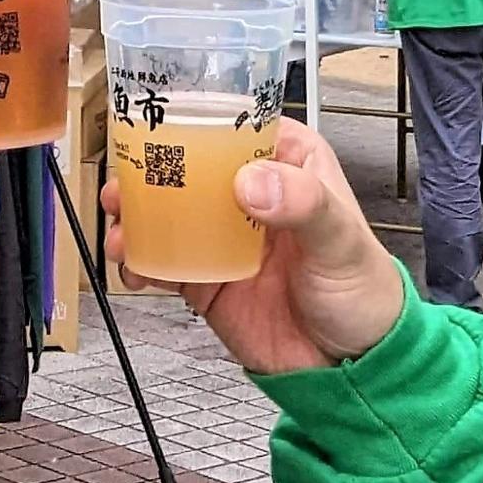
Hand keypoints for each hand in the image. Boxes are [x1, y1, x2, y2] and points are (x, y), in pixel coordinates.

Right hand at [100, 120, 401, 375]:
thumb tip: (252, 182)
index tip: (160, 121)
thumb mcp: (340, 239)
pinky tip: (132, 267)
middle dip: (150, 167)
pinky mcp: (207, 278)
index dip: (198, 119)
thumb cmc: (363, 288)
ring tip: (118, 224)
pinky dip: (141, 262)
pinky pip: (164, 263)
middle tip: (125, 180)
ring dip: (137, 215)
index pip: (237, 124)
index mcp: (288, 162)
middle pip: (190, 165)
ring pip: (169, 212)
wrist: (351, 363)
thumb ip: (304, 205)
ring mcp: (225, 236)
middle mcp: (251, 192)